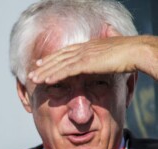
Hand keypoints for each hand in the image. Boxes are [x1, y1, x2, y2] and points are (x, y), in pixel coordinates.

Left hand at [28, 35, 157, 83]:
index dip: (52, 58)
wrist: (136, 51)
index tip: (41, 63)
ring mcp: (85, 55)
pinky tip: (46, 81)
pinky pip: (67, 70)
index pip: (66, 52)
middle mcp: (84, 49)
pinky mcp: (87, 63)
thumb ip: (102, 58)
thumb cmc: (128, 55)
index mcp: (89, 47)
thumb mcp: (111, 56)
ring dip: (44, 73)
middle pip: (58, 58)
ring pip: (59, 65)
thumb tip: (102, 62)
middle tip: (31, 73)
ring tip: (33, 79)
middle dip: (43, 66)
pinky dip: (55, 76)